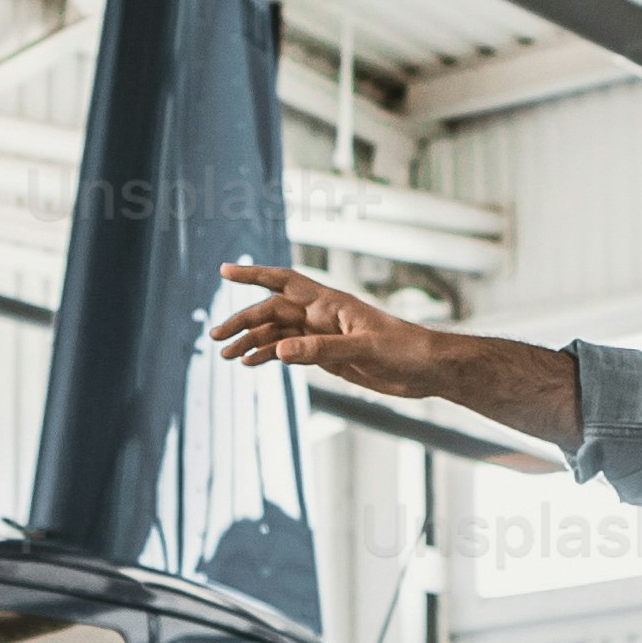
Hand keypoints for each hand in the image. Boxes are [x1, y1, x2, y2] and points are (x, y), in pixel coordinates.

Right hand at [207, 258, 460, 399]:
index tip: (224, 272)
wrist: (426, 370)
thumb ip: (322, 349)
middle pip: (272, 312)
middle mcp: (321, 316)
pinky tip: (250, 363)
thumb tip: (281, 351)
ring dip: (251, 342)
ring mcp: (322, 336)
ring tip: (226, 356)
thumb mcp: (365, 349)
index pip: (284, 282)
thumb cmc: (404, 350)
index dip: (254, 275)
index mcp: (330, 303)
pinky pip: (289, 352)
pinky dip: (268, 356)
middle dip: (243, 321)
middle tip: (215, 337)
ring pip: (277, 334)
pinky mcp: (326, 356)